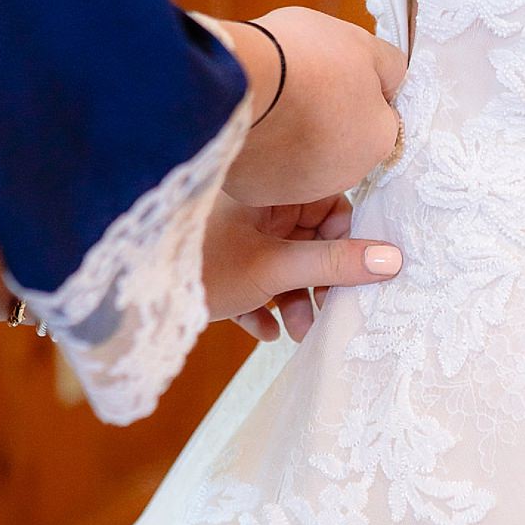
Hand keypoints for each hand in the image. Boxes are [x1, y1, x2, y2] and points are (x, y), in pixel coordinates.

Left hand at [201, 192, 401, 335]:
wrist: (132, 297)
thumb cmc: (204, 265)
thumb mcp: (276, 268)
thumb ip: (333, 264)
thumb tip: (393, 259)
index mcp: (270, 192)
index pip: (331, 207)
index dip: (348, 243)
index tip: (360, 278)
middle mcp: (254, 209)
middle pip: (310, 240)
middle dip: (321, 281)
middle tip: (331, 313)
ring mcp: (235, 237)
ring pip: (283, 266)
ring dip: (295, 300)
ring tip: (297, 331)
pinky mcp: (218, 266)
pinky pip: (253, 284)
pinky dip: (263, 307)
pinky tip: (263, 332)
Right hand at [219, 7, 406, 204]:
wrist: (240, 80)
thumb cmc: (304, 58)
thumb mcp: (361, 44)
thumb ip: (388, 67)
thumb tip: (391, 80)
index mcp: (378, 140)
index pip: (380, 119)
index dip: (358, 94)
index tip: (334, 77)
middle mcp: (345, 176)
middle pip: (342, 146)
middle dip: (327, 123)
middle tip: (301, 90)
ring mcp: (300, 190)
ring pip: (303, 164)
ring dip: (293, 141)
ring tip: (272, 107)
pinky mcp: (259, 194)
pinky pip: (265, 173)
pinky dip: (260, 155)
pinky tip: (250, 126)